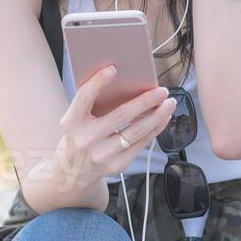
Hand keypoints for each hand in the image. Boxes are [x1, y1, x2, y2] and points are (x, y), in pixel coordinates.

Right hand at [51, 65, 175, 185]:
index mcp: (71, 122)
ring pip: (136, 132)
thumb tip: (124, 82)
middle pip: (121, 115)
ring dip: (156, 116)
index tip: (113, 68)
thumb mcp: (75, 120)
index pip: (84, 98)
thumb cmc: (78, 136)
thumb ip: (92, 104)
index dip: (98, 82)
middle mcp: (86, 139)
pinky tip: (162, 119)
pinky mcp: (116, 165)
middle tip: (161, 90)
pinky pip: (140, 144)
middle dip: (145, 101)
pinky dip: (154, 130)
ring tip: (169, 104)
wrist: (72, 171)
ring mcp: (102, 154)